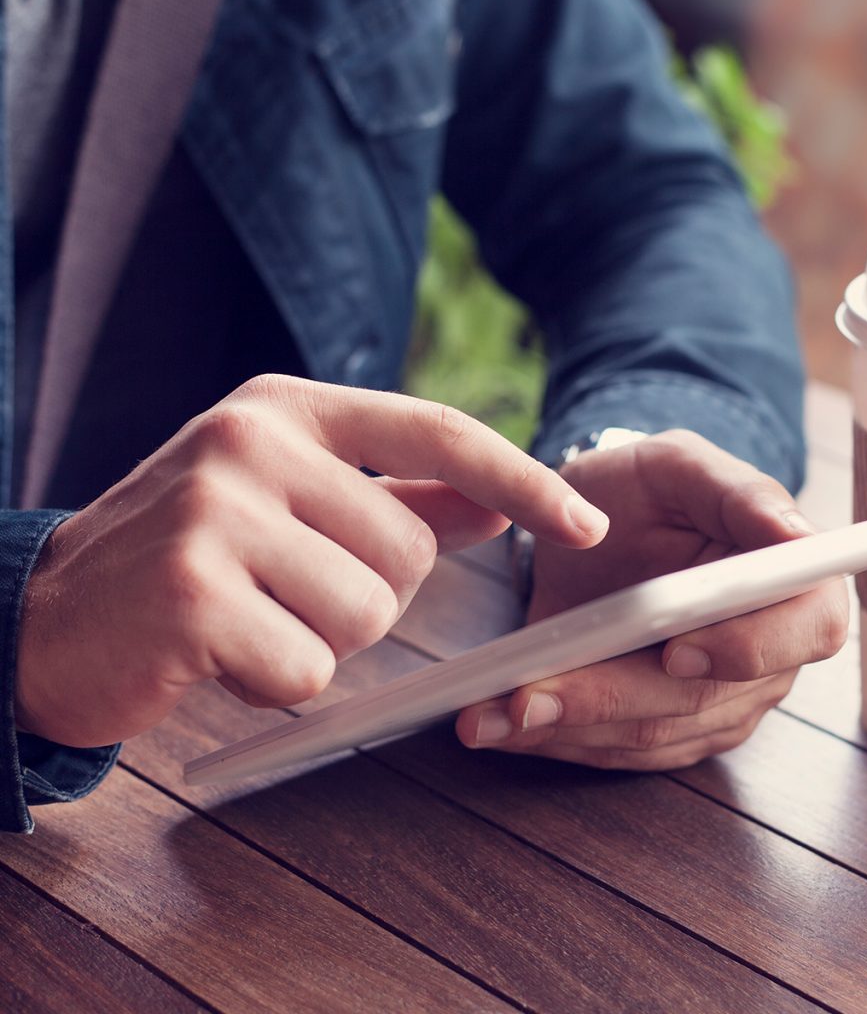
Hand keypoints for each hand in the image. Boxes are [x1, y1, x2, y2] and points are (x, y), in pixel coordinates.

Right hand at [15, 375, 608, 746]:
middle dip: (368, 597)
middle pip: (408, 551)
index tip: (585, 525)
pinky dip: (279, 683)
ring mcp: (217, 511)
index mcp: (287, 409)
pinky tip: (220, 658)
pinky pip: (308, 668)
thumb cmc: (191, 555)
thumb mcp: (291, 501)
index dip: (523, 479)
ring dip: (322, 641)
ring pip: (366, 613)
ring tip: (251, 621)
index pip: (437, 432)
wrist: (49, 615)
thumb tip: (498, 504)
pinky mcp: (193, 591)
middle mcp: (252, 440)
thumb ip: (398, 497)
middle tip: (287, 594)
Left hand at [456, 430, 848, 769]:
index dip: (749, 648)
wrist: (594, 528)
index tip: (676, 649)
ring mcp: (720, 701)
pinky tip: (499, 724)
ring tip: (492, 713)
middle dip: (611, 698)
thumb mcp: (679, 465)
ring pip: (650, 734)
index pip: (807, 629)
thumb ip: (736, 489)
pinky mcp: (667, 730)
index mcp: (795, 583)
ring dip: (568, 726)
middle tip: (530, 695)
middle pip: (705, 697)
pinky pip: (616, 750)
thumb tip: (793, 531)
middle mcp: (770, 655)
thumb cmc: (645, 489)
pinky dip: (554, 738)